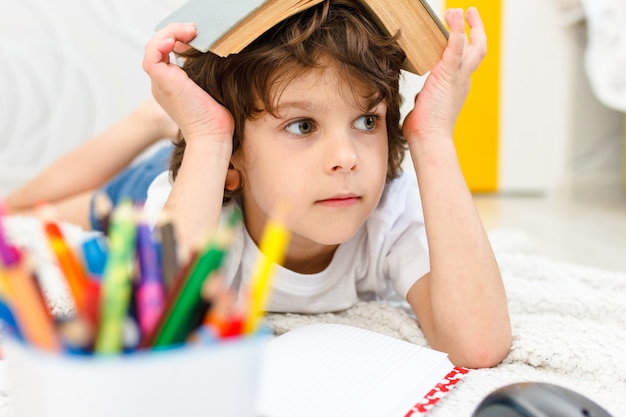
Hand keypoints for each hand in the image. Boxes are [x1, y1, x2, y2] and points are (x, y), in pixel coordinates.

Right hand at [142, 23, 233, 143]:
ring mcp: (160, 83)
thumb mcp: (211, 88)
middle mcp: (163, 83)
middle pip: (158, 47)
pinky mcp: (161, 82)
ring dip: (170, 33)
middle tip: (195, 30)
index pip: (166, 53)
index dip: (178, 39)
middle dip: (175, 33)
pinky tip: (178, 39)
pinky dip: (162, 41)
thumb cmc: (216, 119)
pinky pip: (151, 54)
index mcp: (173, 85)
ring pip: (153, 47)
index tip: (197, 36)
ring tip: (190, 31)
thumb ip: (205, 71)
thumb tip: (212, 51)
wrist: (212, 136)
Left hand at [402, 8, 485, 144]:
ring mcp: (458, 78)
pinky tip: (454, 17)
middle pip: (477, 50)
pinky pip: (455, 48)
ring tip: (459, 11)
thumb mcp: (427, 106)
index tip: (461, 35)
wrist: (429, 139)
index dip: (465, 46)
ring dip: (467, 26)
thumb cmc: (425, 129)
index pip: (466, 61)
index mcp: (457, 87)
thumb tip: (419, 98)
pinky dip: (456, 31)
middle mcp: (463, 80)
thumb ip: (426, 97)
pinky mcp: (447, 76)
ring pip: (472, 46)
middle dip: (476, 30)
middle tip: (469, 14)